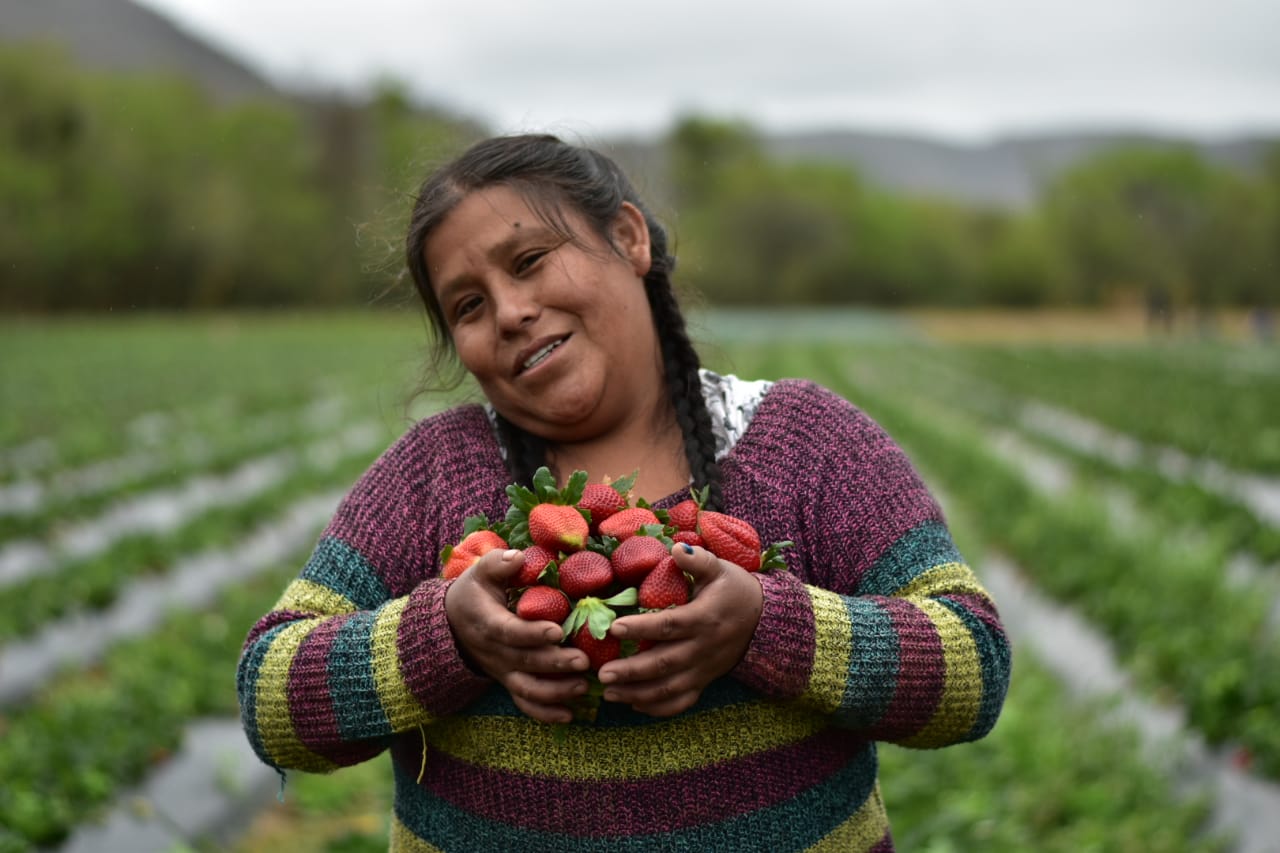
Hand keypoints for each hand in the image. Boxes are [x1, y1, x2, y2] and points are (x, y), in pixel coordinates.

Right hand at [444, 548, 589, 723]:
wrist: (453, 625)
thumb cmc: (474, 593)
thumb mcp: (479, 573)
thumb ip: (497, 564)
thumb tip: (517, 558)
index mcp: (487, 623)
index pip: (509, 632)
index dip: (531, 634)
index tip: (556, 631)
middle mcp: (494, 652)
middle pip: (525, 662)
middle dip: (555, 663)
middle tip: (584, 661)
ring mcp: (502, 671)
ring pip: (526, 688)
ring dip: (555, 691)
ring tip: (582, 685)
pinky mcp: (509, 681)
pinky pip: (524, 703)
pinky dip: (545, 713)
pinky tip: (570, 714)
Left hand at [597, 544, 763, 716]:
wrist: (764, 620)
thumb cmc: (735, 590)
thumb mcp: (720, 569)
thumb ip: (698, 560)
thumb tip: (676, 547)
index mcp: (704, 618)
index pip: (669, 625)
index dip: (641, 628)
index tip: (614, 628)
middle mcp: (703, 648)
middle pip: (664, 663)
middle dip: (632, 671)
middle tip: (602, 674)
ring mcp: (704, 668)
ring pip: (669, 688)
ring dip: (638, 693)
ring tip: (609, 693)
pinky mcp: (705, 680)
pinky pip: (682, 700)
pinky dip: (659, 707)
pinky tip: (634, 704)